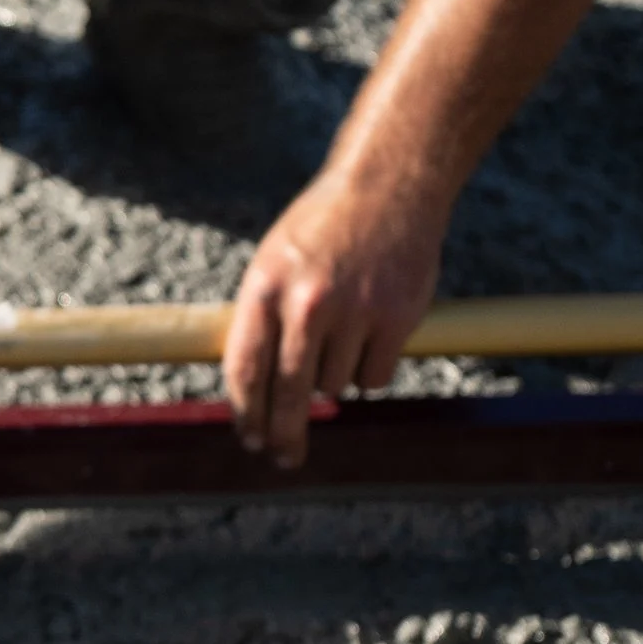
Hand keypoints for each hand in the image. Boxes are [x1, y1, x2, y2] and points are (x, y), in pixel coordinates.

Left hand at [222, 162, 448, 467]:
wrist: (387, 186)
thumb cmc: (323, 228)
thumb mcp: (275, 261)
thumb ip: (263, 317)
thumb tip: (250, 387)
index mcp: (266, 286)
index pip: (247, 368)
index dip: (246, 412)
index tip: (249, 437)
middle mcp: (307, 302)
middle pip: (289, 392)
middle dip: (284, 432)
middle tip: (284, 457)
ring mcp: (354, 311)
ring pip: (335, 384)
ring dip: (334, 377)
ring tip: (341, 334)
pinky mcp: (396, 318)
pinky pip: (374, 376)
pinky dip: (370, 369)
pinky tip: (372, 335)